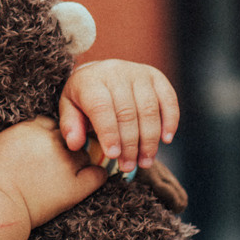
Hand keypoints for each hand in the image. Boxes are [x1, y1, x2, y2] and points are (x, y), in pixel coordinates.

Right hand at [0, 116, 105, 232]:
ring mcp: (66, 164)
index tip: (42, 148)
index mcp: (32, 129)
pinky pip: (97, 175)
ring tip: (69, 173)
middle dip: (63, 146)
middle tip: (55, 162)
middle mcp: (52, 142)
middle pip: (69, 136)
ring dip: (78, 161)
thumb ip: (2, 131)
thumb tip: (5, 128)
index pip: (50, 123)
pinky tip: (91, 179)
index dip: (46, 135)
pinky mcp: (75, 187)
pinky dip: (97, 175)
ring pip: (84, 153)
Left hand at [58, 60, 178, 171]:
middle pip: (127, 112)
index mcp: (90, 80)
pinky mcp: (156, 77)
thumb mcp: (69, 109)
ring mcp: (139, 73)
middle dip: (130, 144)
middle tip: (128, 166)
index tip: (113, 156)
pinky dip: (170, 120)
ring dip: (150, 139)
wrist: (100, 73)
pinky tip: (166, 140)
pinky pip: (169, 99)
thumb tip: (75, 144)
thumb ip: (70, 126)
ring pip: (149, 109)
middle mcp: (116, 72)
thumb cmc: (83, 98)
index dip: (109, 133)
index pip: (101, 108)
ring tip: (145, 161)